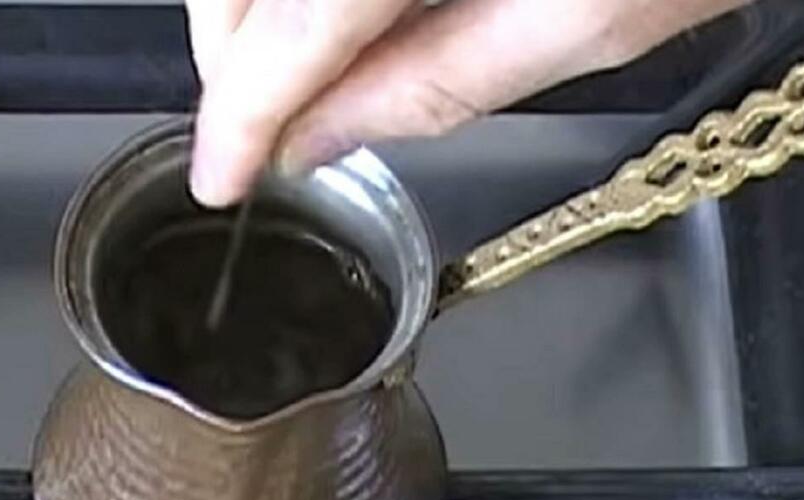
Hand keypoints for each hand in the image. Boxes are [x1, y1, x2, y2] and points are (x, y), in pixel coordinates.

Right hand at [186, 0, 747, 206]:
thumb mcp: (582, 26)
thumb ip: (435, 85)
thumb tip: (322, 136)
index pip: (294, 30)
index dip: (241, 114)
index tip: (220, 178)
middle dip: (232, 62)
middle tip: (257, 133)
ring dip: (251, 18)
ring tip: (282, 80)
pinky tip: (315, 20)